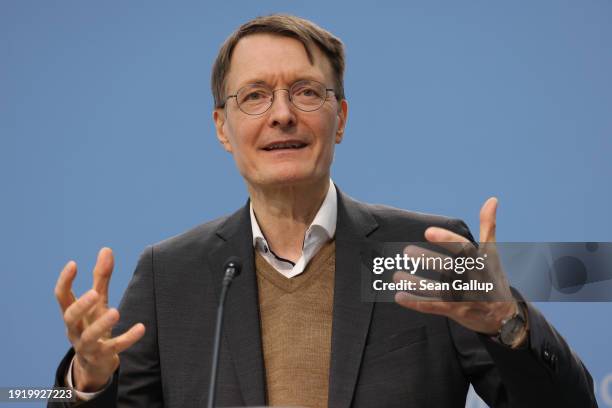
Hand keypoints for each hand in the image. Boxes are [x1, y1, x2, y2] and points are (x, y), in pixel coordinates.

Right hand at [54, 247, 145, 391]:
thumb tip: (106, 249)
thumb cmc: (93, 324)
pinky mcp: (102, 356)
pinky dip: (127, 338)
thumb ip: (101, 277)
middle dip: (81, 305)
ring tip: (115, 312)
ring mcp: (87, 345)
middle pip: (70, 317)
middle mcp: (74, 329)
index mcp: (71, 313)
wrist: (95, 362)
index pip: (61, 296)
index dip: (65, 281)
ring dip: (101, 325)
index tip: (73, 264)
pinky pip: (113, 348)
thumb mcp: (98, 301)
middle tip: (94, 293)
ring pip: (89, 337)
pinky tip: (141, 328)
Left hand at [394, 197, 517, 335]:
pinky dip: (416, 303)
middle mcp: (473, 279)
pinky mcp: (456, 311)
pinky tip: (399, 296)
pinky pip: (434, 307)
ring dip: (416, 283)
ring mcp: (465, 297)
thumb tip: (492, 199)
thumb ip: (488, 226)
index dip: (447, 240)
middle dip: (428, 259)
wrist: (503, 315)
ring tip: (396, 275)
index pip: (464, 249)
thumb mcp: (491, 253)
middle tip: (406, 251)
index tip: (428, 231)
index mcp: (480, 262)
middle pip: (449, 269)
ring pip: (438, 290)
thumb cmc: (492, 277)